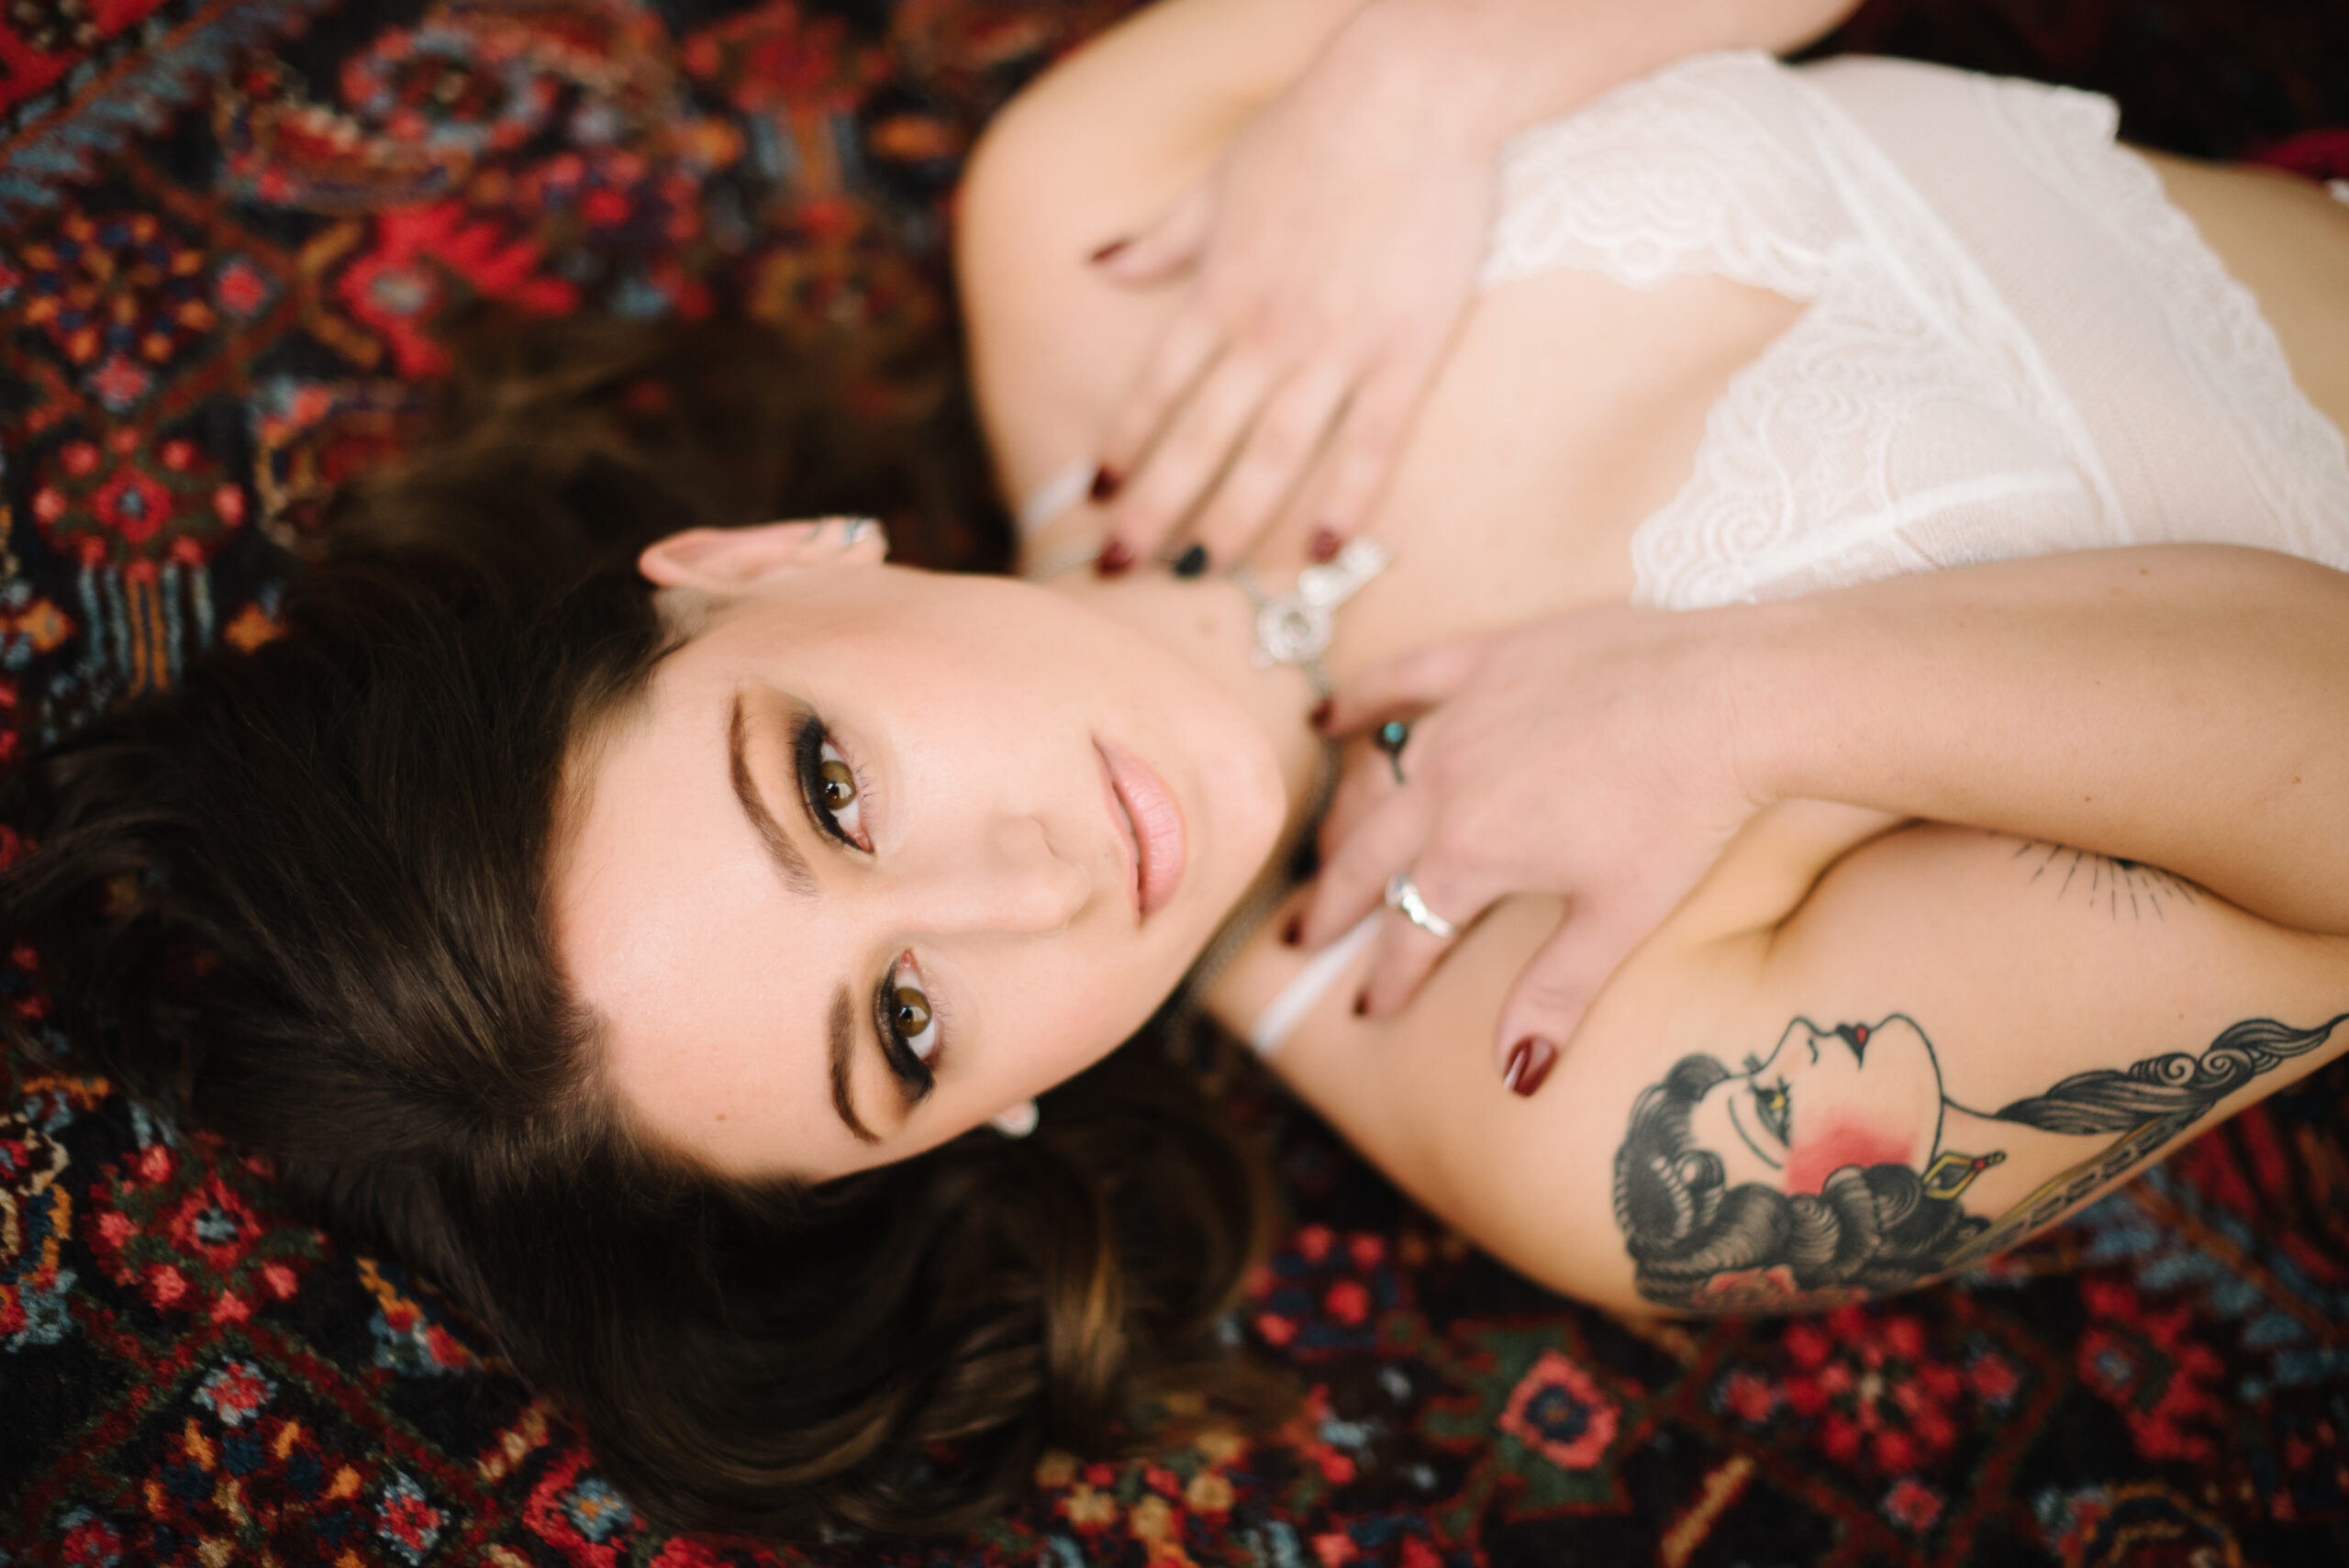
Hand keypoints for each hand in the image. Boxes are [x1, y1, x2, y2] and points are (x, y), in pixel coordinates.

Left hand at [1089, 0, 1497, 572]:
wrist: (1413, 92)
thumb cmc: (1316, 127)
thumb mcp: (1220, 180)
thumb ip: (1162, 239)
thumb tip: (1099, 266)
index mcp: (1216, 290)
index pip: (1154, 388)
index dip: (1123, 446)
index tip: (1097, 493)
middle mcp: (1264, 331)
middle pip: (1195, 440)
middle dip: (1148, 512)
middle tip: (1113, 568)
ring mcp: (1334, 348)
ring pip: (1270, 457)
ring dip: (1229, 522)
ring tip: (1199, 575)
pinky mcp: (1405, 352)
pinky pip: (1370, 445)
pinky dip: (1345, 503)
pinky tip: (1321, 552)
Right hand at [1297, 605, 1764, 1079]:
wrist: (1732, 696)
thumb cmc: (1683, 812)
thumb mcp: (1617, 918)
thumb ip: (1554, 994)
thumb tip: (1514, 1075)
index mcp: (1471, 855)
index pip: (1409, 930)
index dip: (1388, 976)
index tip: (1371, 1008)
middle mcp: (1446, 786)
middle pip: (1367, 858)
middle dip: (1333, 906)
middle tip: (1303, 938)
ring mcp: (1461, 717)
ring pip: (1378, 778)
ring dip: (1345, 822)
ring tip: (1325, 854)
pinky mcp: (1488, 659)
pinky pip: (1403, 678)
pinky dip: (1359, 699)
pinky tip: (1326, 721)